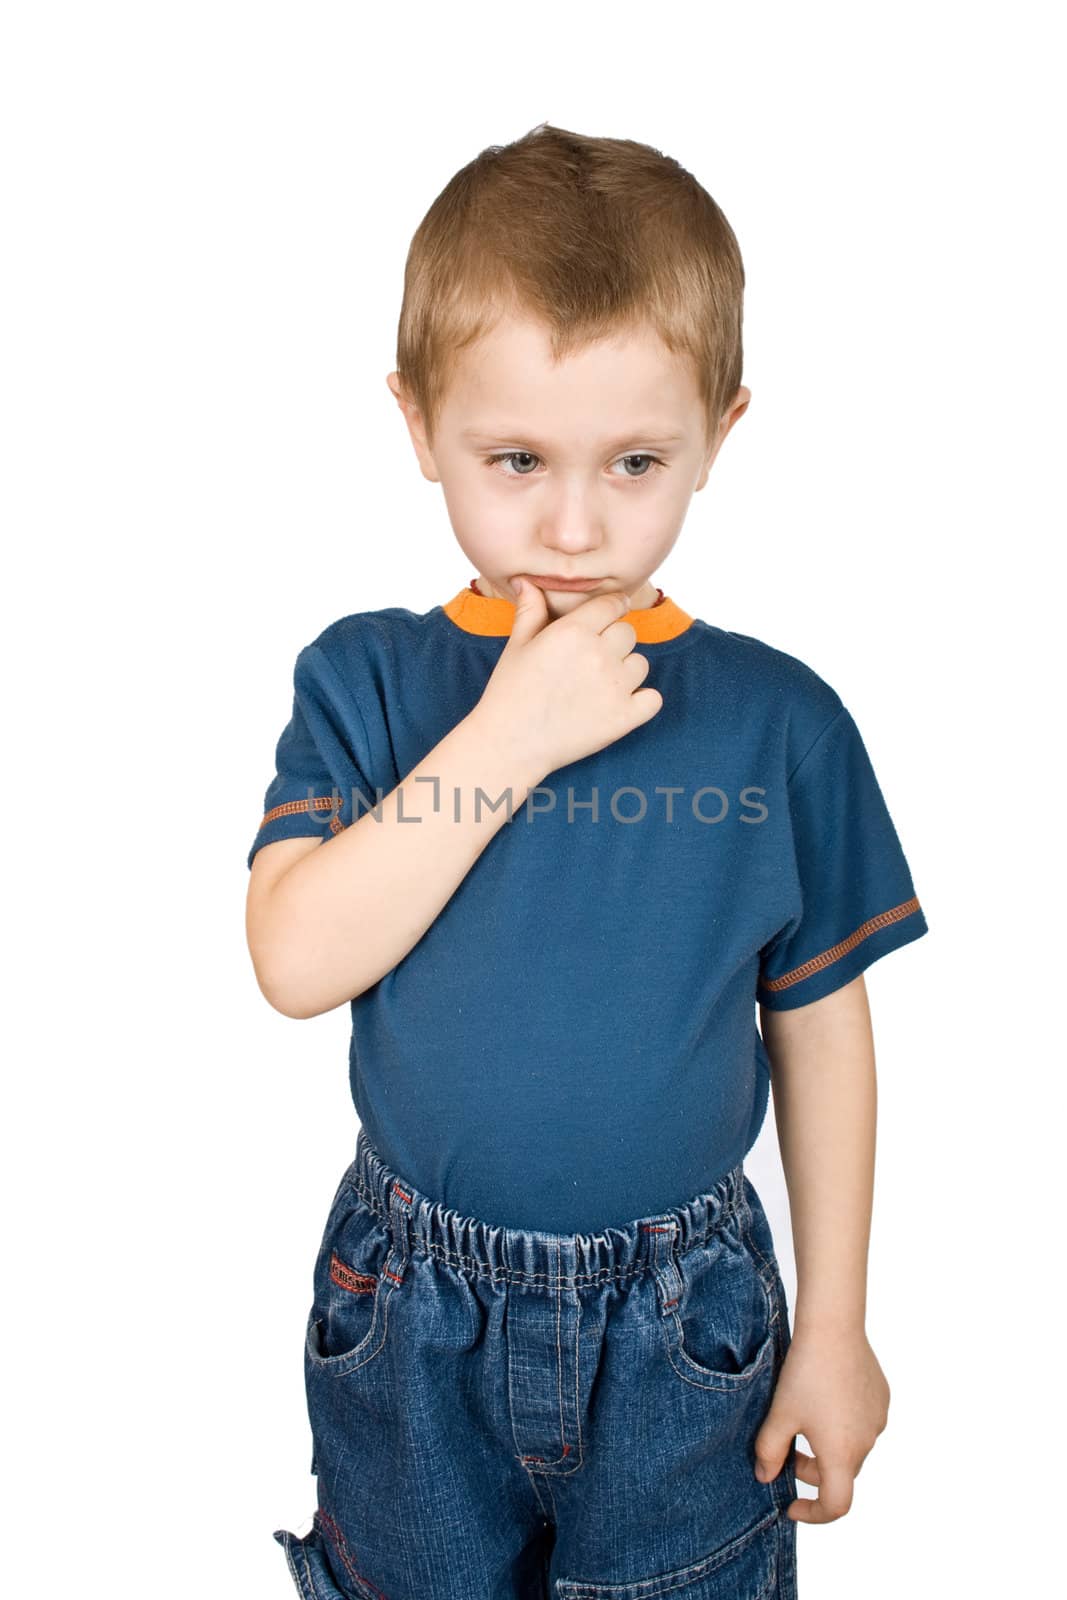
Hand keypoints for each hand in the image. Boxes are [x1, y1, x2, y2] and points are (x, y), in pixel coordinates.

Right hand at [471, 579, 662, 783]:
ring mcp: (614, 687)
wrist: (510, 743)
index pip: (613, 604)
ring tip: (600, 685)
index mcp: (573, 631)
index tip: (607, 619)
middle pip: (628, 633)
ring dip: (626, 671)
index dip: (611, 610)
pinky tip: (619, 704)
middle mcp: (598, 654)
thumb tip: (528, 581)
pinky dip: (642, 701)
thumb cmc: (510, 692)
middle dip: (614, 642)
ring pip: (641, 664)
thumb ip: (531, 610)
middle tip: (591, 661)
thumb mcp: (517, 645)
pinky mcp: (624, 718)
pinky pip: (653, 699)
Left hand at [753, 1325, 890, 1522]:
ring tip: (803, 1419)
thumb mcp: (779, 1415)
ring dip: (828, 1447)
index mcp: (842, 1454)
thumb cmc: (805, 1373)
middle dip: (812, 1472)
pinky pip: (862, 1424)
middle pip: (841, 1474)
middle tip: (786, 1451)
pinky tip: (824, 1398)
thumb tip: (765, 1476)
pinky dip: (842, 1425)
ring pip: (851, 1448)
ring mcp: (877, 1420)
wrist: (833, 1328)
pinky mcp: (881, 1399)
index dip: (813, 1515)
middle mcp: (866, 1442)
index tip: (792, 1506)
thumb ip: (769, 1452)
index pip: (836, 1505)